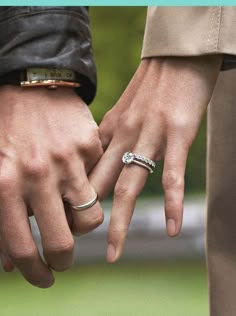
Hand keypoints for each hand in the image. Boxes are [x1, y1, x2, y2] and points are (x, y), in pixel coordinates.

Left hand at [0, 86, 102, 286]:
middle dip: (63, 259)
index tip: (44, 278)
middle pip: (63, 241)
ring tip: (72, 217)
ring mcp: (68, 160)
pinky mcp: (89, 146)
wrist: (29, 83)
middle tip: (62, 260)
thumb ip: (0, 217)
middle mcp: (39, 175)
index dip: (34, 272)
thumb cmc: (5, 128)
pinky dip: (88, 187)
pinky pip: (98, 182)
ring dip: (82, 225)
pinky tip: (77, 175)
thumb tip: (9, 261)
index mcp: (4, 183)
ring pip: (90, 216)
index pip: (22, 247)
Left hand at [90, 56, 222, 262]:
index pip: (89, 170)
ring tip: (114, 252)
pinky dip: (173, 203)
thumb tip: (101, 157)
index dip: (76, 195)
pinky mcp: (176, 135)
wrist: (177, 56)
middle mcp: (124, 136)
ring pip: (130, 185)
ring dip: (121, 222)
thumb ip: (111, 134)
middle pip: (101, 183)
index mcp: (110, 130)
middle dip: (88, 216)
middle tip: (74, 245)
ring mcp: (149, 137)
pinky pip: (171, 175)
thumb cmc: (152, 85)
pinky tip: (173, 228)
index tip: (67, 216)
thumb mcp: (123, 109)